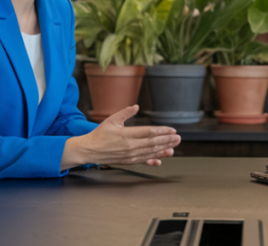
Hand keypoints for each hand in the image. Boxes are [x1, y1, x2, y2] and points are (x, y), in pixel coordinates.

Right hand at [63, 105, 180, 168]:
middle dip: (167, 140)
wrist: (89, 151)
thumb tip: (136, 106)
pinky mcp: (128, 161)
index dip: (162, 131)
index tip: (172, 130)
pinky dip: (154, 159)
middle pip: (153, 143)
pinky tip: (161, 159)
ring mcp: (129, 155)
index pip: (149, 132)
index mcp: (126, 134)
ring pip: (150, 152)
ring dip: (164, 149)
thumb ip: (125, 112)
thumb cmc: (99, 135)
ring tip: (173, 147)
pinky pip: (144, 160)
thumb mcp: (111, 119)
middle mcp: (129, 146)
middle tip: (178, 138)